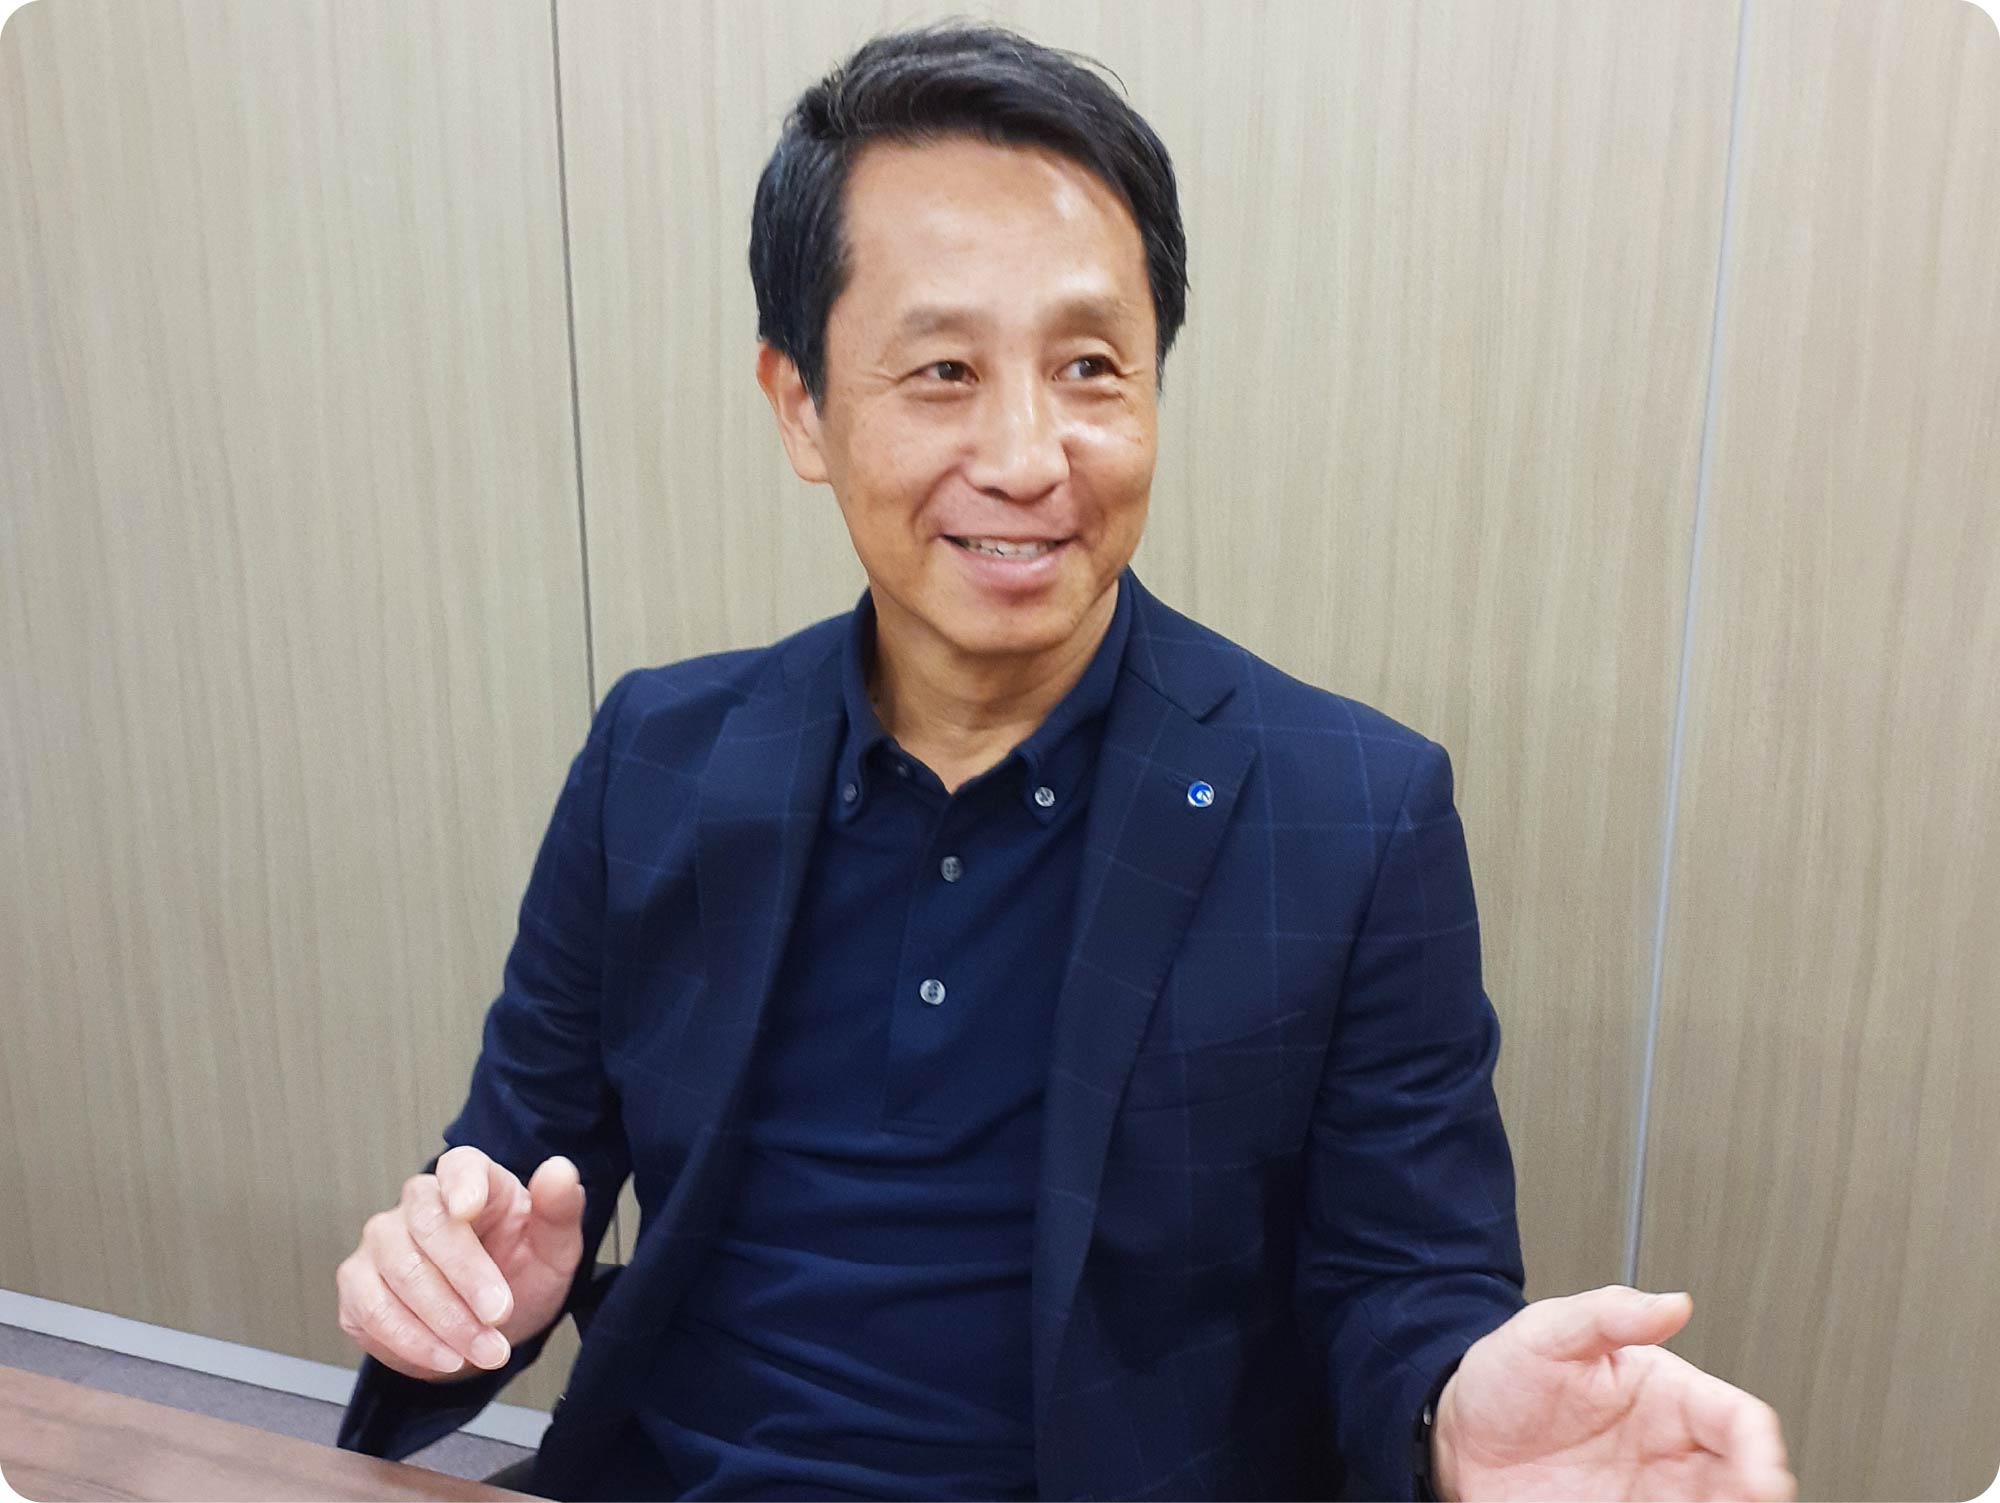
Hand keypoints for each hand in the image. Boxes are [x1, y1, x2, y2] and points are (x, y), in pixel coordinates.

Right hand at [335, 1146, 584, 1381]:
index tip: (468, 1209)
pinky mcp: (358, 1286)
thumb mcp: (555, 1246)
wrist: (490, 1326)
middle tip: (500, 1316)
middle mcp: (419, 1203)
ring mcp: (381, 1242)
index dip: (461, 1184)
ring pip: (400, 1272)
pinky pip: (371, 1311)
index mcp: (472, 1180)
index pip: (460, 1165)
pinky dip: (410, 1340)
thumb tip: (560, 1170)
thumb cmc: (522, 1270)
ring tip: (486, 1351)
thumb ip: (559, 1208)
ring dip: (445, 1320)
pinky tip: (446, 1358)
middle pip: (427, 1225)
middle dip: (466, 1276)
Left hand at [1431, 1285, 1794, 1501]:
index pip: (1739, 1419)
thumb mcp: (1546, 1331)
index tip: (1763, 1478)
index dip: (1761, 1449)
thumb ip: (1608, 1312)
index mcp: (1668, 1397)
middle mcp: (1670, 1455)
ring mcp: (1650, 1498)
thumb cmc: (1507, 1377)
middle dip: (1754, 1497)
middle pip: (1742, 1482)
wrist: (1456, 1435)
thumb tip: (1673, 1303)